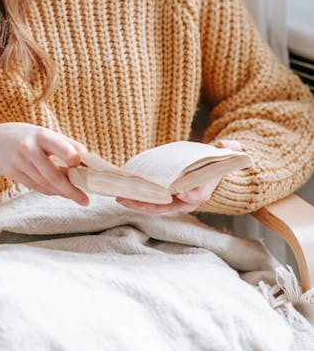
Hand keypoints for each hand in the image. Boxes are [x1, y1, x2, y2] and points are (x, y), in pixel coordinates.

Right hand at [0, 122, 89, 205]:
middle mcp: (29, 148)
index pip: (62, 149)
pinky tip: (59, 192)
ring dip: (61, 192)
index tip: (84, 168)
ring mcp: (19, 162)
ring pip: (45, 184)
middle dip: (71, 190)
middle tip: (85, 200)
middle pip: (53, 175)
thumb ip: (66, 143)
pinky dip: (50, 191)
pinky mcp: (13, 174)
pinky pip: (36, 187)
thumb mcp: (44, 132)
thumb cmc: (25, 135)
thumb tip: (86, 156)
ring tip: (75, 196)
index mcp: (41, 135)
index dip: (75, 161)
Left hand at [116, 138, 241, 213]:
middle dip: (149, 203)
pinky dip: (141, 200)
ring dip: (139, 203)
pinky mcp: (168, 199)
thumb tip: (223, 144)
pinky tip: (126, 196)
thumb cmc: (218, 162)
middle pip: (168, 206)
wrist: (215, 173)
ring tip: (121, 198)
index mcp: (204, 190)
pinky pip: (153, 202)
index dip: (187, 194)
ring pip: (157, 206)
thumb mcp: (228, 153)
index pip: (195, 195)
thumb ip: (229, 148)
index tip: (177, 191)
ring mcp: (178, 202)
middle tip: (130, 199)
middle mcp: (189, 200)